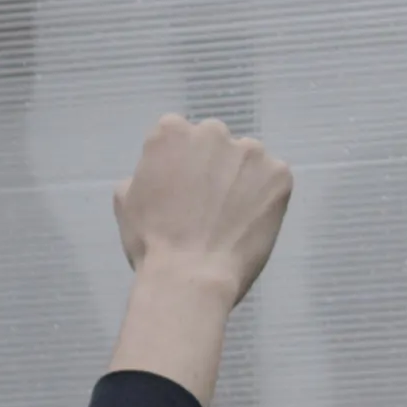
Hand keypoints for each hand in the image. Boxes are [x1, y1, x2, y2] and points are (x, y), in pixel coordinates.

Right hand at [110, 115, 292, 303]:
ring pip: (247, 160)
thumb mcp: (127, 201)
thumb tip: (159, 174)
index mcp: (171, 131)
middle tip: (208, 202)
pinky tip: (253, 221)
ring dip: (241, 178)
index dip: (180, 162)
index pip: (177, 133)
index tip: (181, 186)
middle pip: (215, 141)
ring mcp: (249, 151)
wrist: (191, 275)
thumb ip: (144, 174)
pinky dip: (267, 196)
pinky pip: (274, 179)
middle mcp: (212, 131)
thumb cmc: (152, 241)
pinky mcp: (279, 174)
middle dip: (213, 164)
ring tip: (234, 215)